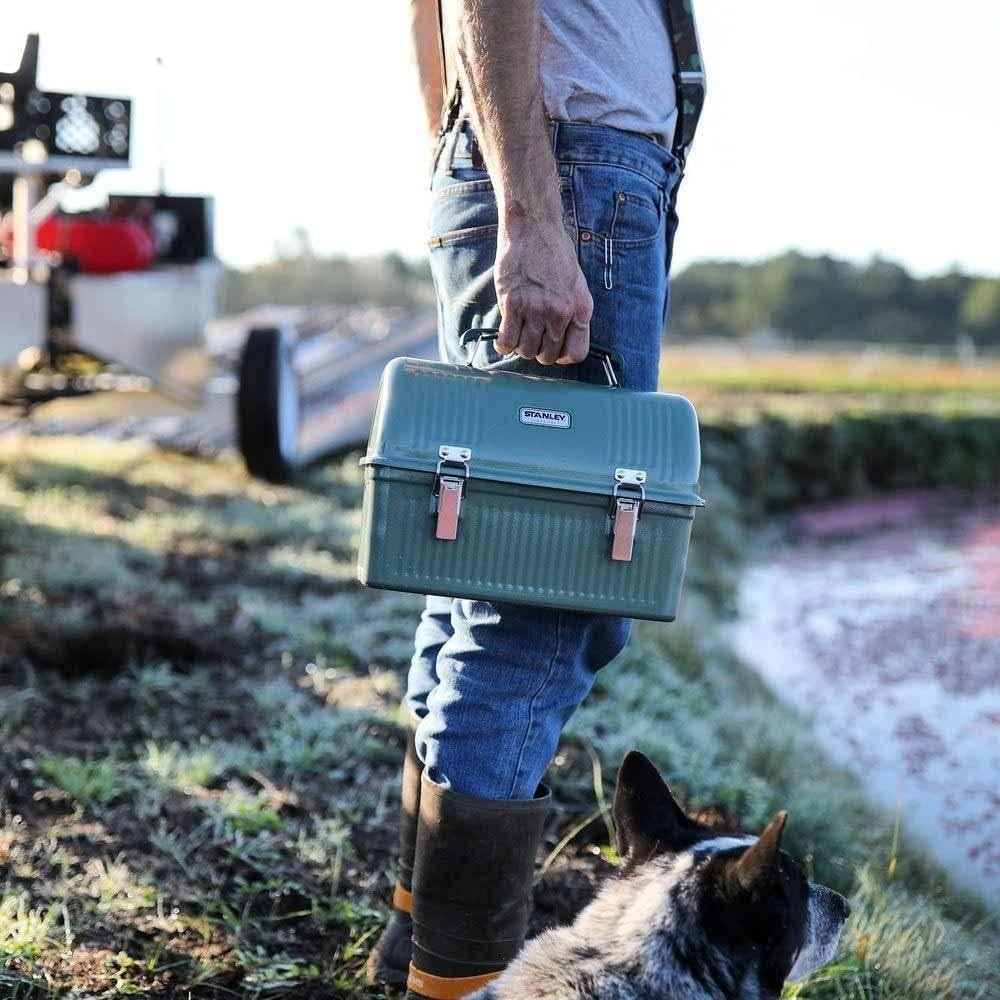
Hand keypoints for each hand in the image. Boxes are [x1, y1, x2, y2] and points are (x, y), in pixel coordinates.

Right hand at [493, 213, 591, 364]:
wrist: (534, 227)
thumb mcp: (577, 284)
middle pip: (547, 356)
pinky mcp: (512, 304)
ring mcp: (535, 310)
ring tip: (520, 333)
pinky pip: (507, 340)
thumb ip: (573, 313)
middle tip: (533, 337)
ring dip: (522, 346)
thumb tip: (563, 341)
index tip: (554, 347)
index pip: (576, 353)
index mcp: (580, 308)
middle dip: (539, 351)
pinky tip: (505, 337)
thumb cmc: (555, 253)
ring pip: (526, 351)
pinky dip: (504, 344)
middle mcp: (560, 312)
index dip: (563, 355)